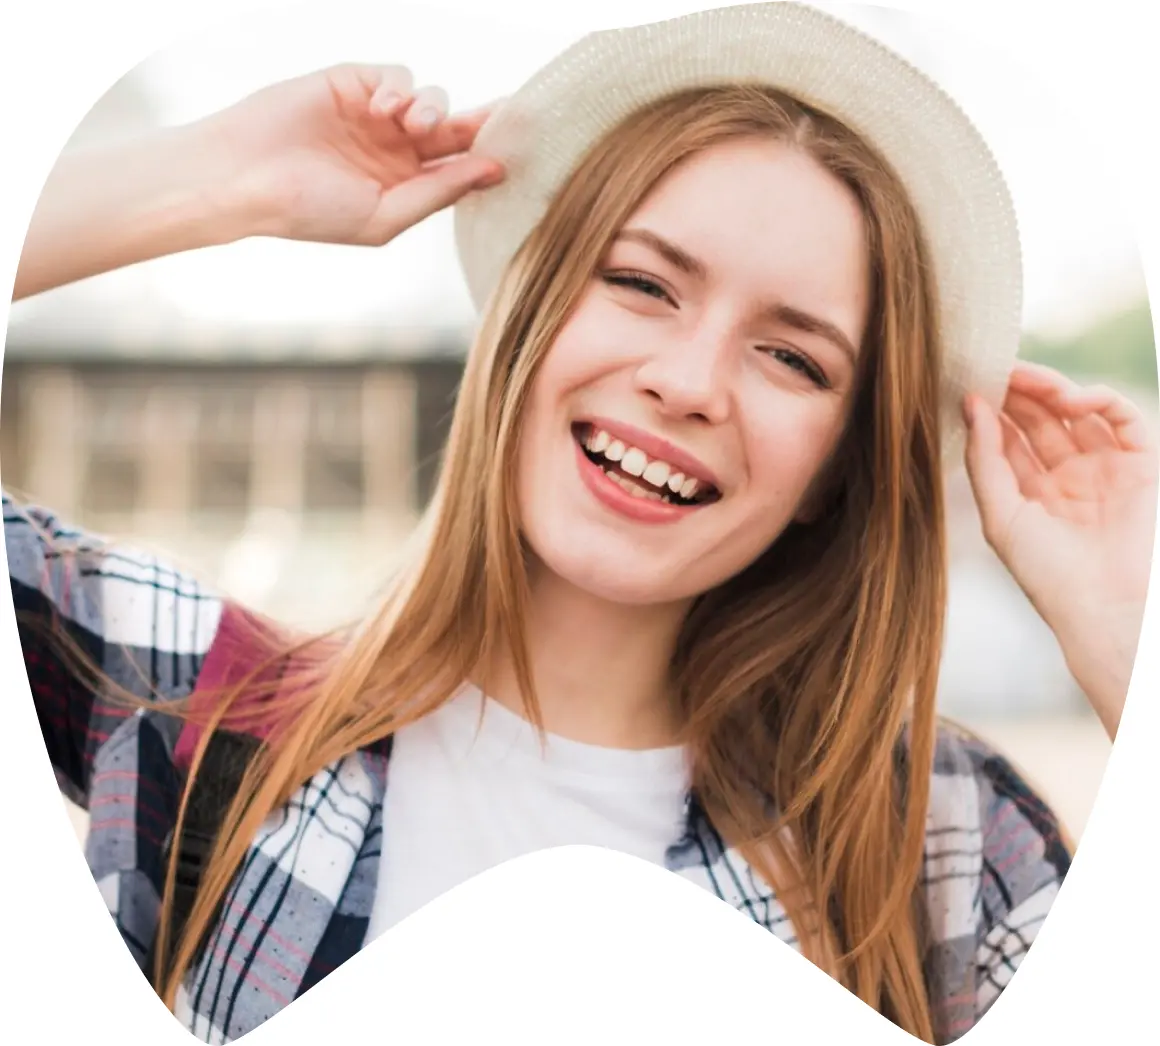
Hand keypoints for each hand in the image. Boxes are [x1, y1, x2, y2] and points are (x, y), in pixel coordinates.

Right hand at [197, 63, 504, 245]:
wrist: (246, 179)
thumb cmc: (310, 210)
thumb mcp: (385, 213)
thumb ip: (439, 190)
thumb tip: (493, 170)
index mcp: (407, 186)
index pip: (460, 168)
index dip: (490, 157)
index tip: (521, 148)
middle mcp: (396, 151)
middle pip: (455, 130)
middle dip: (480, 123)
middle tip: (507, 113)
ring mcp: (375, 116)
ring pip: (431, 100)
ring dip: (433, 109)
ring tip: (412, 125)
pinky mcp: (353, 83)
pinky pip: (396, 75)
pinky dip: (400, 87)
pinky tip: (384, 108)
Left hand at [963, 361, 1158, 739]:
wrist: (1102, 608)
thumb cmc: (1046, 574)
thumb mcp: (1000, 515)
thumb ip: (984, 459)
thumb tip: (971, 405)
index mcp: (1028, 490)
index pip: (1007, 436)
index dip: (990, 408)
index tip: (967, 380)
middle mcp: (1064, 475)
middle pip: (1038, 418)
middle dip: (1016, 391)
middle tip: (994, 366)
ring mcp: (1102, 468)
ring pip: (1075, 413)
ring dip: (1051, 389)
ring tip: (1023, 377)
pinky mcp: (1138, 466)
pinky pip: (1122, 419)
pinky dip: (1098, 401)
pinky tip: (1069, 399)